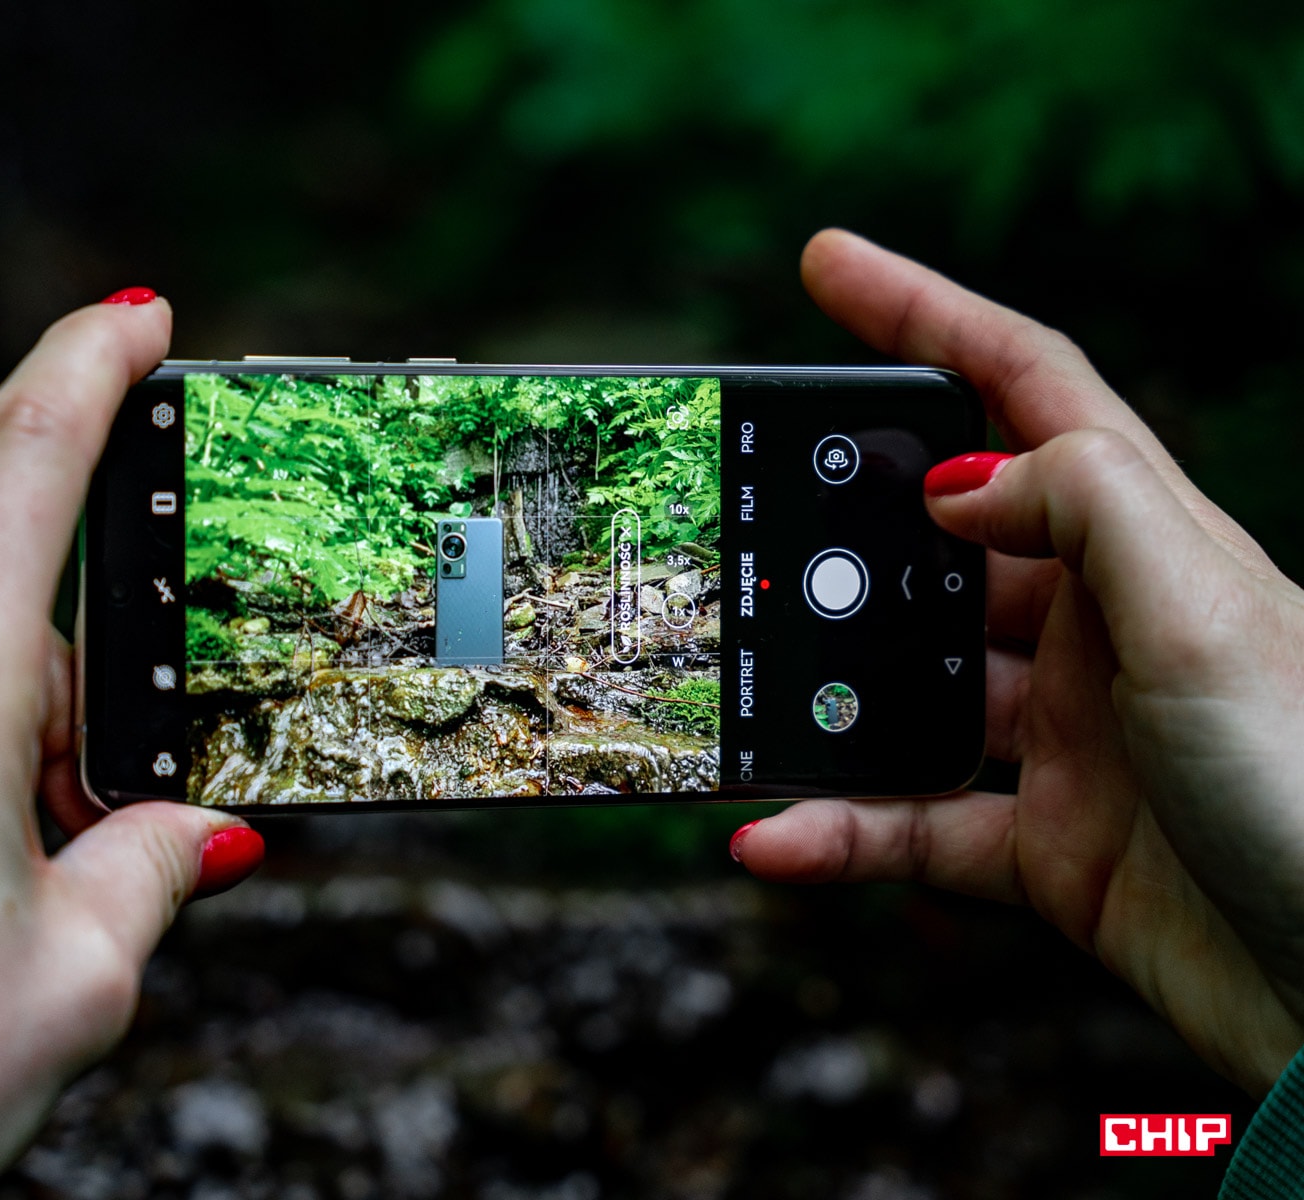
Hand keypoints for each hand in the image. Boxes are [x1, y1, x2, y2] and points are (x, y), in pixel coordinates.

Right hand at [735, 230, 1303, 1094]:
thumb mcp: (1206, 615)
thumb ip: (1081, 509)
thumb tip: (950, 477)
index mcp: (1147, 542)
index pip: (1023, 389)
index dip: (926, 312)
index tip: (827, 263)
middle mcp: (1099, 625)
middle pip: (942, 537)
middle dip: (840, 524)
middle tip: (743, 510)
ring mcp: (1069, 735)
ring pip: (908, 685)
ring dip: (821, 693)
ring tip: (739, 685)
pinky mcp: (1045, 843)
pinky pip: (913, 822)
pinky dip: (839, 830)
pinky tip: (774, 834)